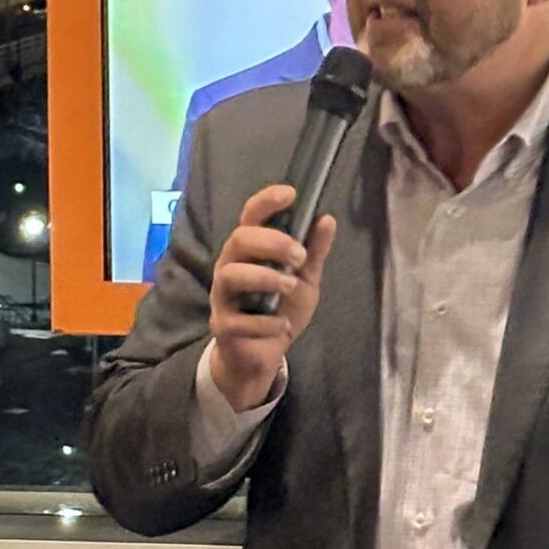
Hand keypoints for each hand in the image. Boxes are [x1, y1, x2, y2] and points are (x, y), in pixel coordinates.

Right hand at [208, 184, 336, 411]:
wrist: (264, 354)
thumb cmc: (280, 309)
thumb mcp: (304, 279)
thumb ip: (313, 252)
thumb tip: (327, 218)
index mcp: (249, 251)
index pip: (250, 217)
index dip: (266, 202)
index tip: (290, 194)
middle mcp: (230, 266)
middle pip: (239, 239)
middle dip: (272, 243)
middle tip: (299, 257)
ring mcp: (222, 297)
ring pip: (230, 275)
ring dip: (265, 278)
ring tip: (290, 287)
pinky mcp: (222, 326)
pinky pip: (237, 320)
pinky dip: (264, 321)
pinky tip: (282, 324)